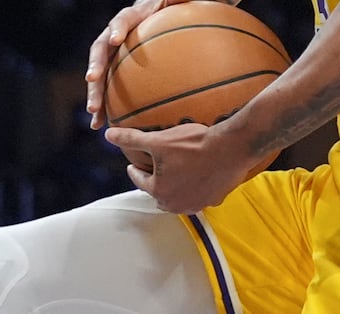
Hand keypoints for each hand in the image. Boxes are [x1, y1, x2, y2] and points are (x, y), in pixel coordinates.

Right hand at [85, 0, 193, 129]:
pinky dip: (102, 107)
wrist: (150, 18)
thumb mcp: (169, 1)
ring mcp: (109, 57)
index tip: (115, 40)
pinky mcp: (111, 72)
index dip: (117, 29)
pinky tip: (100, 126)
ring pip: (97, 76)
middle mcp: (111, 38)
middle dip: (94, 66)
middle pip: (99, 52)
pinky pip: (104, 90)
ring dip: (94, 93)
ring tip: (94, 112)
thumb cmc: (163, 9)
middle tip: (92, 79)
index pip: (120, 21)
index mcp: (126, 19)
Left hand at [105, 121, 264, 214]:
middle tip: (155, 171)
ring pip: (180, 198)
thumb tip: (108, 135)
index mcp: (160, 191)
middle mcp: (177, 204)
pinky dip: (197, 187)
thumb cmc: (194, 144)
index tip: (133, 166)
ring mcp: (198, 204)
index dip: (135, 171)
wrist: (232, 148)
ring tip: (176, 175)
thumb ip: (132, 139)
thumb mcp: (159, 140)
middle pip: (160, 194)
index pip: (141, 181)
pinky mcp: (215, 199)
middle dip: (156, 183)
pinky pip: (201, 195)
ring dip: (176, 188)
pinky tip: (200, 176)